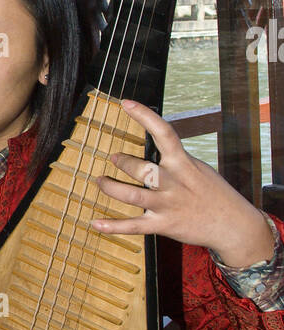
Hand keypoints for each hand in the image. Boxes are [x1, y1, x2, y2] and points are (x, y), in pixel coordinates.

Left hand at [92, 100, 274, 267]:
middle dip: (124, 161)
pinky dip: (113, 226)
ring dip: (111, 188)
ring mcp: (167, 205)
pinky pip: (133, 226)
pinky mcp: (163, 225)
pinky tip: (96, 223)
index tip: (125, 103)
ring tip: (100, 181)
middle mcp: (174, 183)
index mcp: (184, 164)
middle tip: (113, 157)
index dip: (144, 116)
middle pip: (142, 169)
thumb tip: (156, 145)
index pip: (164, 132)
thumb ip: (176, 160)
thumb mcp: (198, 170)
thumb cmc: (215, 194)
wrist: (234, 226)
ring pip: (131, 195)